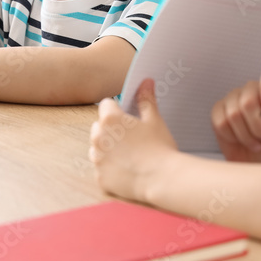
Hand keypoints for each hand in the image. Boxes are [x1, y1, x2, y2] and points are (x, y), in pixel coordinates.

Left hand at [89, 79, 177, 201]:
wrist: (163, 179)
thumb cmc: (160, 148)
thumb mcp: (154, 120)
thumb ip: (146, 99)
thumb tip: (145, 81)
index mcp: (110, 119)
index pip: (106, 105)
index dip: (118, 110)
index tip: (129, 119)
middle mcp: (98, 137)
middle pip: (99, 126)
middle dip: (111, 130)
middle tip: (132, 139)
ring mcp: (98, 159)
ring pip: (97, 148)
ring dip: (107, 149)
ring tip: (130, 155)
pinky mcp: (100, 177)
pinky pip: (101, 168)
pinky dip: (110, 169)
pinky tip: (127, 170)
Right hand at [211, 58, 260, 162]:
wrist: (260, 163)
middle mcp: (251, 90)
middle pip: (249, 100)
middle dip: (258, 125)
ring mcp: (232, 99)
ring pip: (234, 114)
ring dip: (247, 135)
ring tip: (256, 142)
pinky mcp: (218, 112)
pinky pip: (221, 123)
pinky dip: (233, 137)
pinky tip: (241, 140)